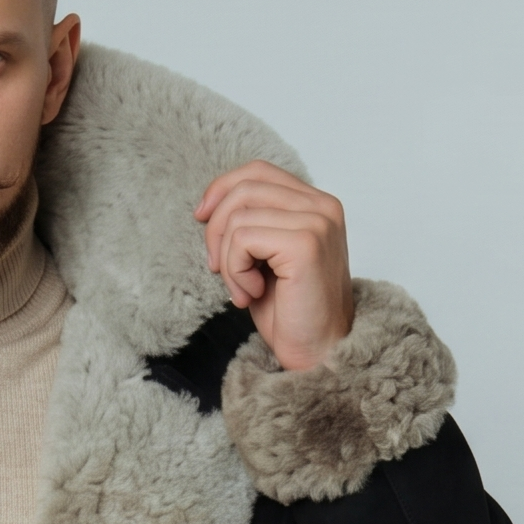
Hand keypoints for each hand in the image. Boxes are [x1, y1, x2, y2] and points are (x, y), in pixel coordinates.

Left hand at [194, 160, 353, 371]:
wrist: (317, 353)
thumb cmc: (289, 310)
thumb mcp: (263, 258)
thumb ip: (250, 224)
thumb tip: (209, 207)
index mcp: (316, 204)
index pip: (258, 171)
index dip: (222, 188)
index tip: (201, 218)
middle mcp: (323, 206)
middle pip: (244, 188)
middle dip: (216, 230)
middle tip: (217, 269)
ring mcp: (317, 222)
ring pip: (238, 216)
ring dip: (227, 260)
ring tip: (242, 288)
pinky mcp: (306, 243)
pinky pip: (243, 239)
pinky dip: (234, 270)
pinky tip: (252, 293)